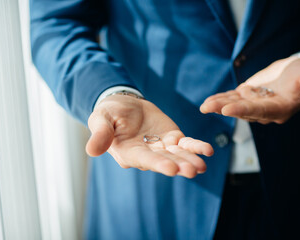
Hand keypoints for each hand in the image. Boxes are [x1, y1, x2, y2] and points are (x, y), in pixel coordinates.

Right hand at [86, 95, 213, 177]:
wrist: (124, 104)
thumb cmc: (109, 113)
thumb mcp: (101, 118)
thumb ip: (100, 133)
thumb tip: (91, 151)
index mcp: (128, 152)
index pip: (144, 160)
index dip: (158, 164)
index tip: (172, 169)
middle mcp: (146, 154)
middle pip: (164, 160)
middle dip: (179, 165)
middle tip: (192, 170)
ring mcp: (161, 148)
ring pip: (177, 155)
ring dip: (190, 159)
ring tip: (202, 165)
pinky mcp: (172, 138)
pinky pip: (186, 144)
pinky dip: (196, 147)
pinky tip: (208, 151)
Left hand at [200, 57, 299, 123]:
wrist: (295, 72)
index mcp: (280, 109)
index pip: (260, 111)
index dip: (244, 110)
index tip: (227, 110)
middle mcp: (265, 111)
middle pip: (243, 111)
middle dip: (225, 109)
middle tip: (208, 108)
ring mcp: (254, 104)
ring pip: (234, 106)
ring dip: (218, 106)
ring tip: (203, 106)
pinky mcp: (247, 97)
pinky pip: (232, 99)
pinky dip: (220, 99)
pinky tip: (207, 102)